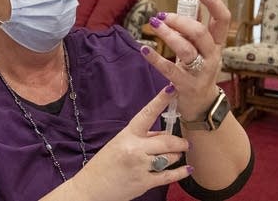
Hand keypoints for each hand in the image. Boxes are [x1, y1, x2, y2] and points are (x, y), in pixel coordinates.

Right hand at [67, 88, 191, 200]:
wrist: (90, 188)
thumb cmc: (104, 165)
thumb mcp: (119, 144)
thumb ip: (142, 137)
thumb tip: (165, 134)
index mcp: (127, 135)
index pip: (147, 113)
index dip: (161, 100)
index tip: (173, 88)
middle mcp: (134, 149)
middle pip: (167, 141)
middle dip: (180, 142)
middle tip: (184, 143)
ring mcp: (140, 166)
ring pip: (170, 157)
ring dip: (177, 156)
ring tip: (176, 156)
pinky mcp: (144, 182)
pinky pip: (169, 176)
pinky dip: (180, 172)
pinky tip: (186, 169)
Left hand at [141, 0, 230, 120]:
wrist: (201, 105)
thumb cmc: (198, 71)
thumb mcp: (202, 49)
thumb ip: (197, 30)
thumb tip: (191, 4)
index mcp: (218, 45)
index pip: (223, 20)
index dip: (214, 3)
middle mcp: (212, 57)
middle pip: (201, 33)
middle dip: (180, 20)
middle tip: (162, 15)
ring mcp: (200, 72)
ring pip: (186, 49)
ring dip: (168, 35)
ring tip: (154, 24)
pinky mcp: (185, 85)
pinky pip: (170, 69)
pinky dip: (155, 58)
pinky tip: (145, 49)